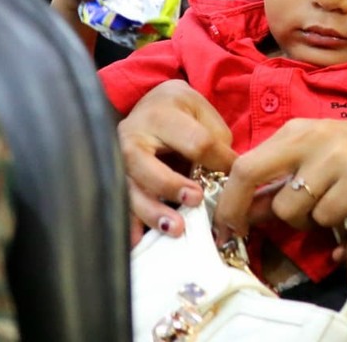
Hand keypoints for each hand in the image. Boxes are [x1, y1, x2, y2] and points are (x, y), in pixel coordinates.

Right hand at [117, 80, 234, 237]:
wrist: (150, 105)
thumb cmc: (181, 112)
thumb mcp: (203, 112)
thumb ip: (215, 141)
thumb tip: (227, 173)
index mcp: (161, 116)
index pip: (194, 142)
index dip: (217, 160)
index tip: (233, 173)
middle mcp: (131, 138)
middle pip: (146, 165)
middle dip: (170, 186)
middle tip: (195, 200)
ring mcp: (117, 161)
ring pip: (129, 189)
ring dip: (152, 212)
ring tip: (175, 228)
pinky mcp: (113, 180)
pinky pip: (118, 204)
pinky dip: (129, 224)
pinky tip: (138, 241)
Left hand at [215, 119, 346, 237]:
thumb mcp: (327, 155)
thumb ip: (288, 176)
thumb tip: (248, 208)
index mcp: (301, 129)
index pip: (244, 163)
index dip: (228, 198)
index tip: (226, 224)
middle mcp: (314, 137)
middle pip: (249, 174)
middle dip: (237, 210)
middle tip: (240, 234)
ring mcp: (337, 157)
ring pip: (289, 207)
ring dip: (302, 222)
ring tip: (328, 211)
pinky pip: (325, 217)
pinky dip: (334, 222)